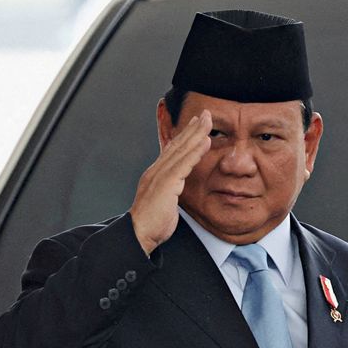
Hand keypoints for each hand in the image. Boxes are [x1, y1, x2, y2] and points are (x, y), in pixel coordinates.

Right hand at [129, 110, 212, 254]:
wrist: (139, 234)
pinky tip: (205, 141)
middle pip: (177, 144)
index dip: (185, 136)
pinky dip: (195, 151)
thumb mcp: (164, 203)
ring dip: (196, 133)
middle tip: (206, 114)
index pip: (173, 151)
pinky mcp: (166, 183)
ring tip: (208, 120)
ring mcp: (160, 175)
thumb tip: (178, 190)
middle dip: (192, 127)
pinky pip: (184, 163)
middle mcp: (157, 171)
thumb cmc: (152, 224)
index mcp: (156, 174)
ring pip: (181, 149)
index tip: (196, 125)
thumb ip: (171, 192)